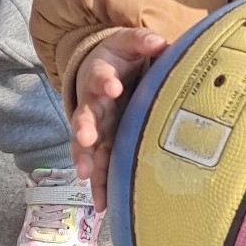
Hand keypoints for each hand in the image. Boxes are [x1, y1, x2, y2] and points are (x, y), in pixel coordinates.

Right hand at [72, 27, 167, 206]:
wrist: (108, 71)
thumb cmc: (122, 59)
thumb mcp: (130, 45)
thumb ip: (142, 43)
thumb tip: (159, 41)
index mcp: (102, 76)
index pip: (100, 77)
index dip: (105, 82)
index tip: (113, 86)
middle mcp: (94, 103)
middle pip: (86, 115)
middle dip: (85, 127)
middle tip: (86, 137)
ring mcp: (96, 127)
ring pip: (87, 145)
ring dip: (86, 159)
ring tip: (85, 175)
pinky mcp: (102, 144)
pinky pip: (97, 166)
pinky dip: (98, 184)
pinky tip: (102, 204)